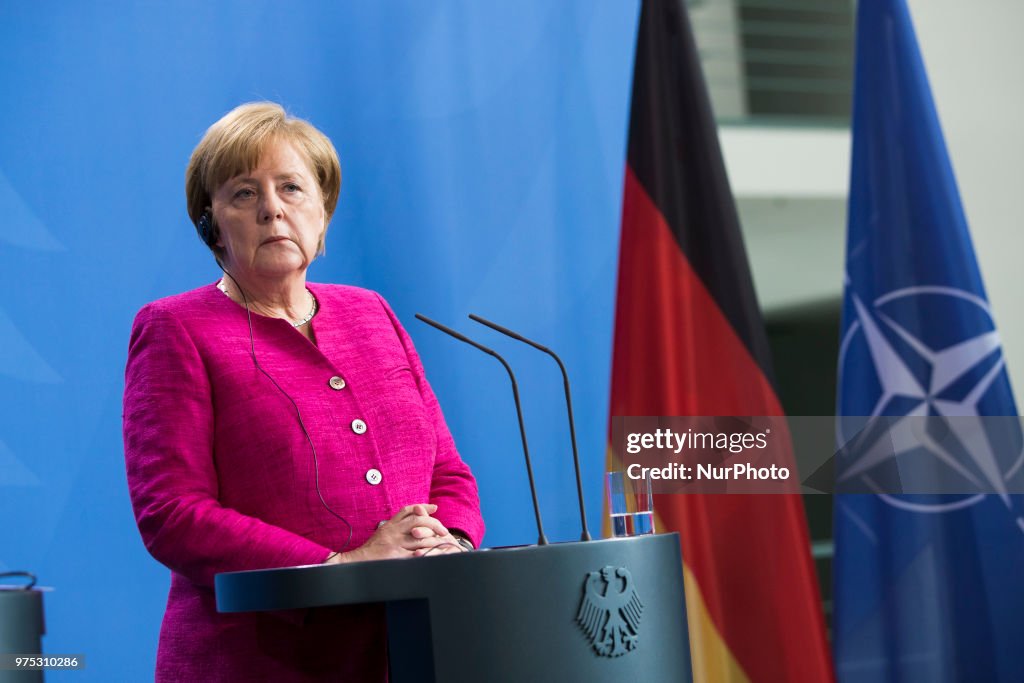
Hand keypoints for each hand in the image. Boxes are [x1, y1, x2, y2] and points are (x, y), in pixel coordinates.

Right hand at [335, 504, 459, 562]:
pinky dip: (427, 554)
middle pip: (418, 521)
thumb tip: (412, 526)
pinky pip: (416, 554)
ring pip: (420, 537)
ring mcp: (395, 544)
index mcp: (390, 525)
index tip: (434, 508)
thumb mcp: (381, 534)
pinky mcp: (396, 557)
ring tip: (445, 543)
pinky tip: (435, 555)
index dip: (422, 507)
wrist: (355, 563)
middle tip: (444, 532)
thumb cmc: (370, 551)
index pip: (407, 510)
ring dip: (435, 540)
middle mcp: (393, 531)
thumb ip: (394, 528)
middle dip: (434, 524)